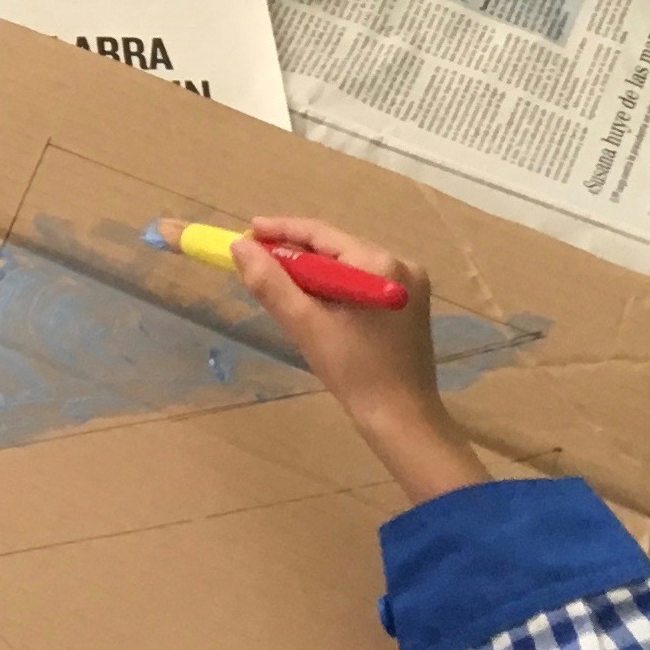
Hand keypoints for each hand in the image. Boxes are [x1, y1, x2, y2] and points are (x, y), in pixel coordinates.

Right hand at [227, 220, 484, 504]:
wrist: (402, 418)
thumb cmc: (354, 373)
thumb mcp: (305, 326)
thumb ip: (270, 283)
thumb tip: (240, 246)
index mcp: (379, 265)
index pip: (322, 234)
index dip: (281, 230)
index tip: (247, 230)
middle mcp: (402, 264)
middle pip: (336, 247)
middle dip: (295, 253)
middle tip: (257, 260)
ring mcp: (409, 285)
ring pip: (347, 265)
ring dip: (313, 271)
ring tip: (280, 283)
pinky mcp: (409, 304)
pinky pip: (361, 281)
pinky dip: (334, 287)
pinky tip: (314, 302)